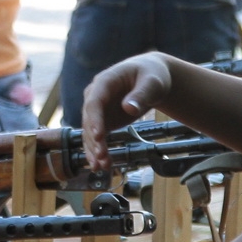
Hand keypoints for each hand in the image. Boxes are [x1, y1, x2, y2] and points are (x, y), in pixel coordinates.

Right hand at [80, 52, 173, 167]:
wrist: (151, 78)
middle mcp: (95, 96)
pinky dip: (98, 151)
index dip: (94, 119)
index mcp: (104, 82)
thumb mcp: (152, 82)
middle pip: (89, 120)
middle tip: (101, 156)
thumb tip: (129, 108)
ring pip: (89, 132)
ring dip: (94, 149)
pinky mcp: (103, 121)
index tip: (99, 135)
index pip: (94, 102)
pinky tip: (102, 165)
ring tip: (102, 166)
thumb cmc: (152, 75)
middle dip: (94, 139)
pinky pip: (97, 137)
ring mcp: (98, 110)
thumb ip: (141, 94)